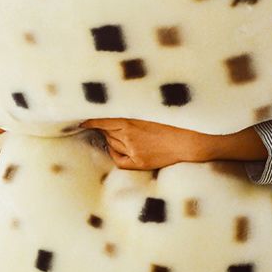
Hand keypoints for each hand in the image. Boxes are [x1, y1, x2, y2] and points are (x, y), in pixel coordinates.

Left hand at [78, 117, 209, 169]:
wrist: (190, 140)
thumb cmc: (174, 122)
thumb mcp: (151, 110)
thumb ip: (134, 110)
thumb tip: (118, 109)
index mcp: (131, 120)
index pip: (103, 120)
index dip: (90, 120)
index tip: (82, 118)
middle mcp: (129, 135)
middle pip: (106, 131)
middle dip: (100, 127)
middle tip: (96, 123)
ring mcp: (133, 150)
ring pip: (112, 143)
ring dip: (108, 138)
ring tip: (109, 133)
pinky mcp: (139, 162)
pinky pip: (119, 160)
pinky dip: (114, 154)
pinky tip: (114, 149)